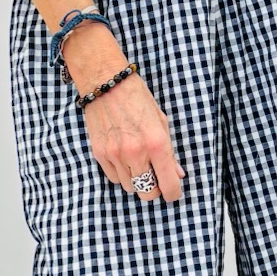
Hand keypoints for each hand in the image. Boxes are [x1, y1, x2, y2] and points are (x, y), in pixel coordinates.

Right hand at [65, 25, 184, 202]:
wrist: (105, 82)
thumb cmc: (137, 97)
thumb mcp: (160, 120)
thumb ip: (169, 150)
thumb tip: (177, 173)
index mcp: (156, 143)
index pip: (168, 184)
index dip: (173, 193)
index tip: (173, 192)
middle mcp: (136, 153)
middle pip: (147, 193)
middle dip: (153, 189)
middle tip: (155, 177)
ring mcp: (115, 155)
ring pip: (130, 187)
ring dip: (136, 180)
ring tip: (137, 162)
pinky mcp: (99, 154)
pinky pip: (113, 177)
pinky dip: (121, 173)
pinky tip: (123, 157)